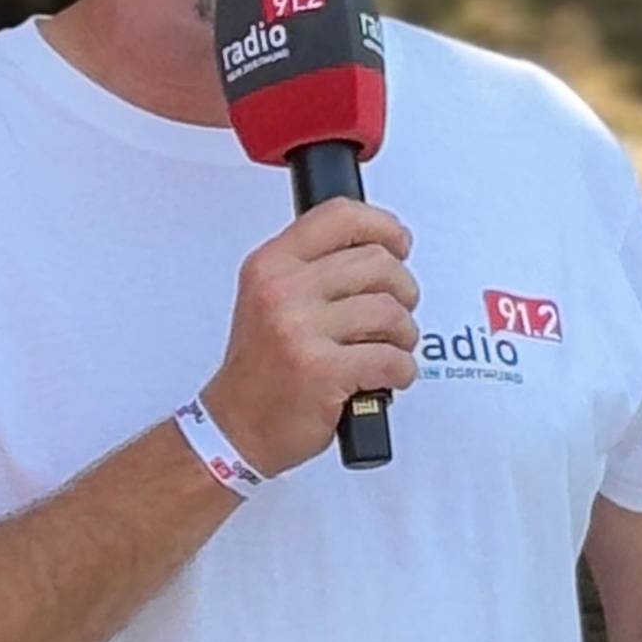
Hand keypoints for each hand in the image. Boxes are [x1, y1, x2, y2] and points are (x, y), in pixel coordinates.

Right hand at [197, 199, 419, 476]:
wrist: (237, 425)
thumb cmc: (261, 366)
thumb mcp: (269, 298)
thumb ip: (314, 268)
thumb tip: (381, 247)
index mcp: (271, 265)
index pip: (340, 216)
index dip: (383, 226)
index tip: (398, 243)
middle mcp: (282, 290)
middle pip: (378, 263)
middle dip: (403, 290)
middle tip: (394, 313)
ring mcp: (300, 330)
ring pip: (391, 312)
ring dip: (404, 335)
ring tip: (387, 348)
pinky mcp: (323, 370)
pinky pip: (393, 358)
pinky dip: (401, 371)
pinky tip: (384, 376)